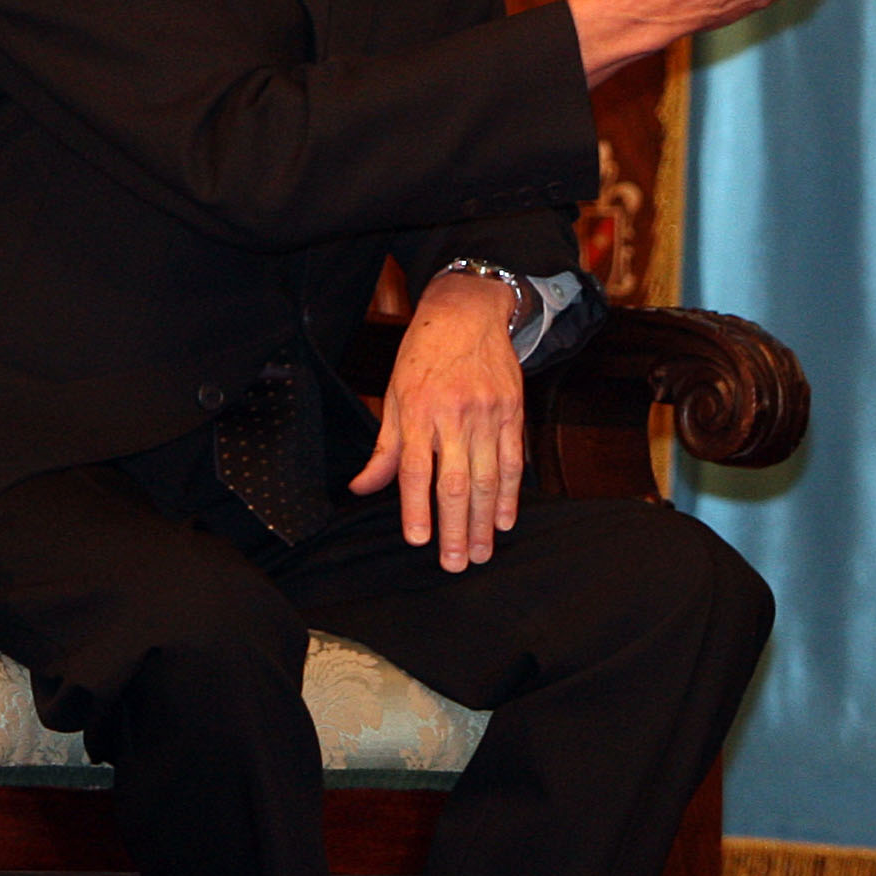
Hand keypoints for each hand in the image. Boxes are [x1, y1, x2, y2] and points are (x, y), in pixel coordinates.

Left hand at [348, 267, 528, 569]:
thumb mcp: (394, 394)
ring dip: (483, 520)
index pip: (415, 470)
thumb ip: (384, 447)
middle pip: (455, 482)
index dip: (417, 508)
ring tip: (479, 553)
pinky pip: (514, 460)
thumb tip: (362, 487)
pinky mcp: (512, 412)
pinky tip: (504, 520)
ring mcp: (487, 414)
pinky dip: (511, 494)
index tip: (420, 540)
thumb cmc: (424, 354)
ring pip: (488, 477)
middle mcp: (454, 415)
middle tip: (455, 563)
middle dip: (455, 527)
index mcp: (418, 412)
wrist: (468, 312)